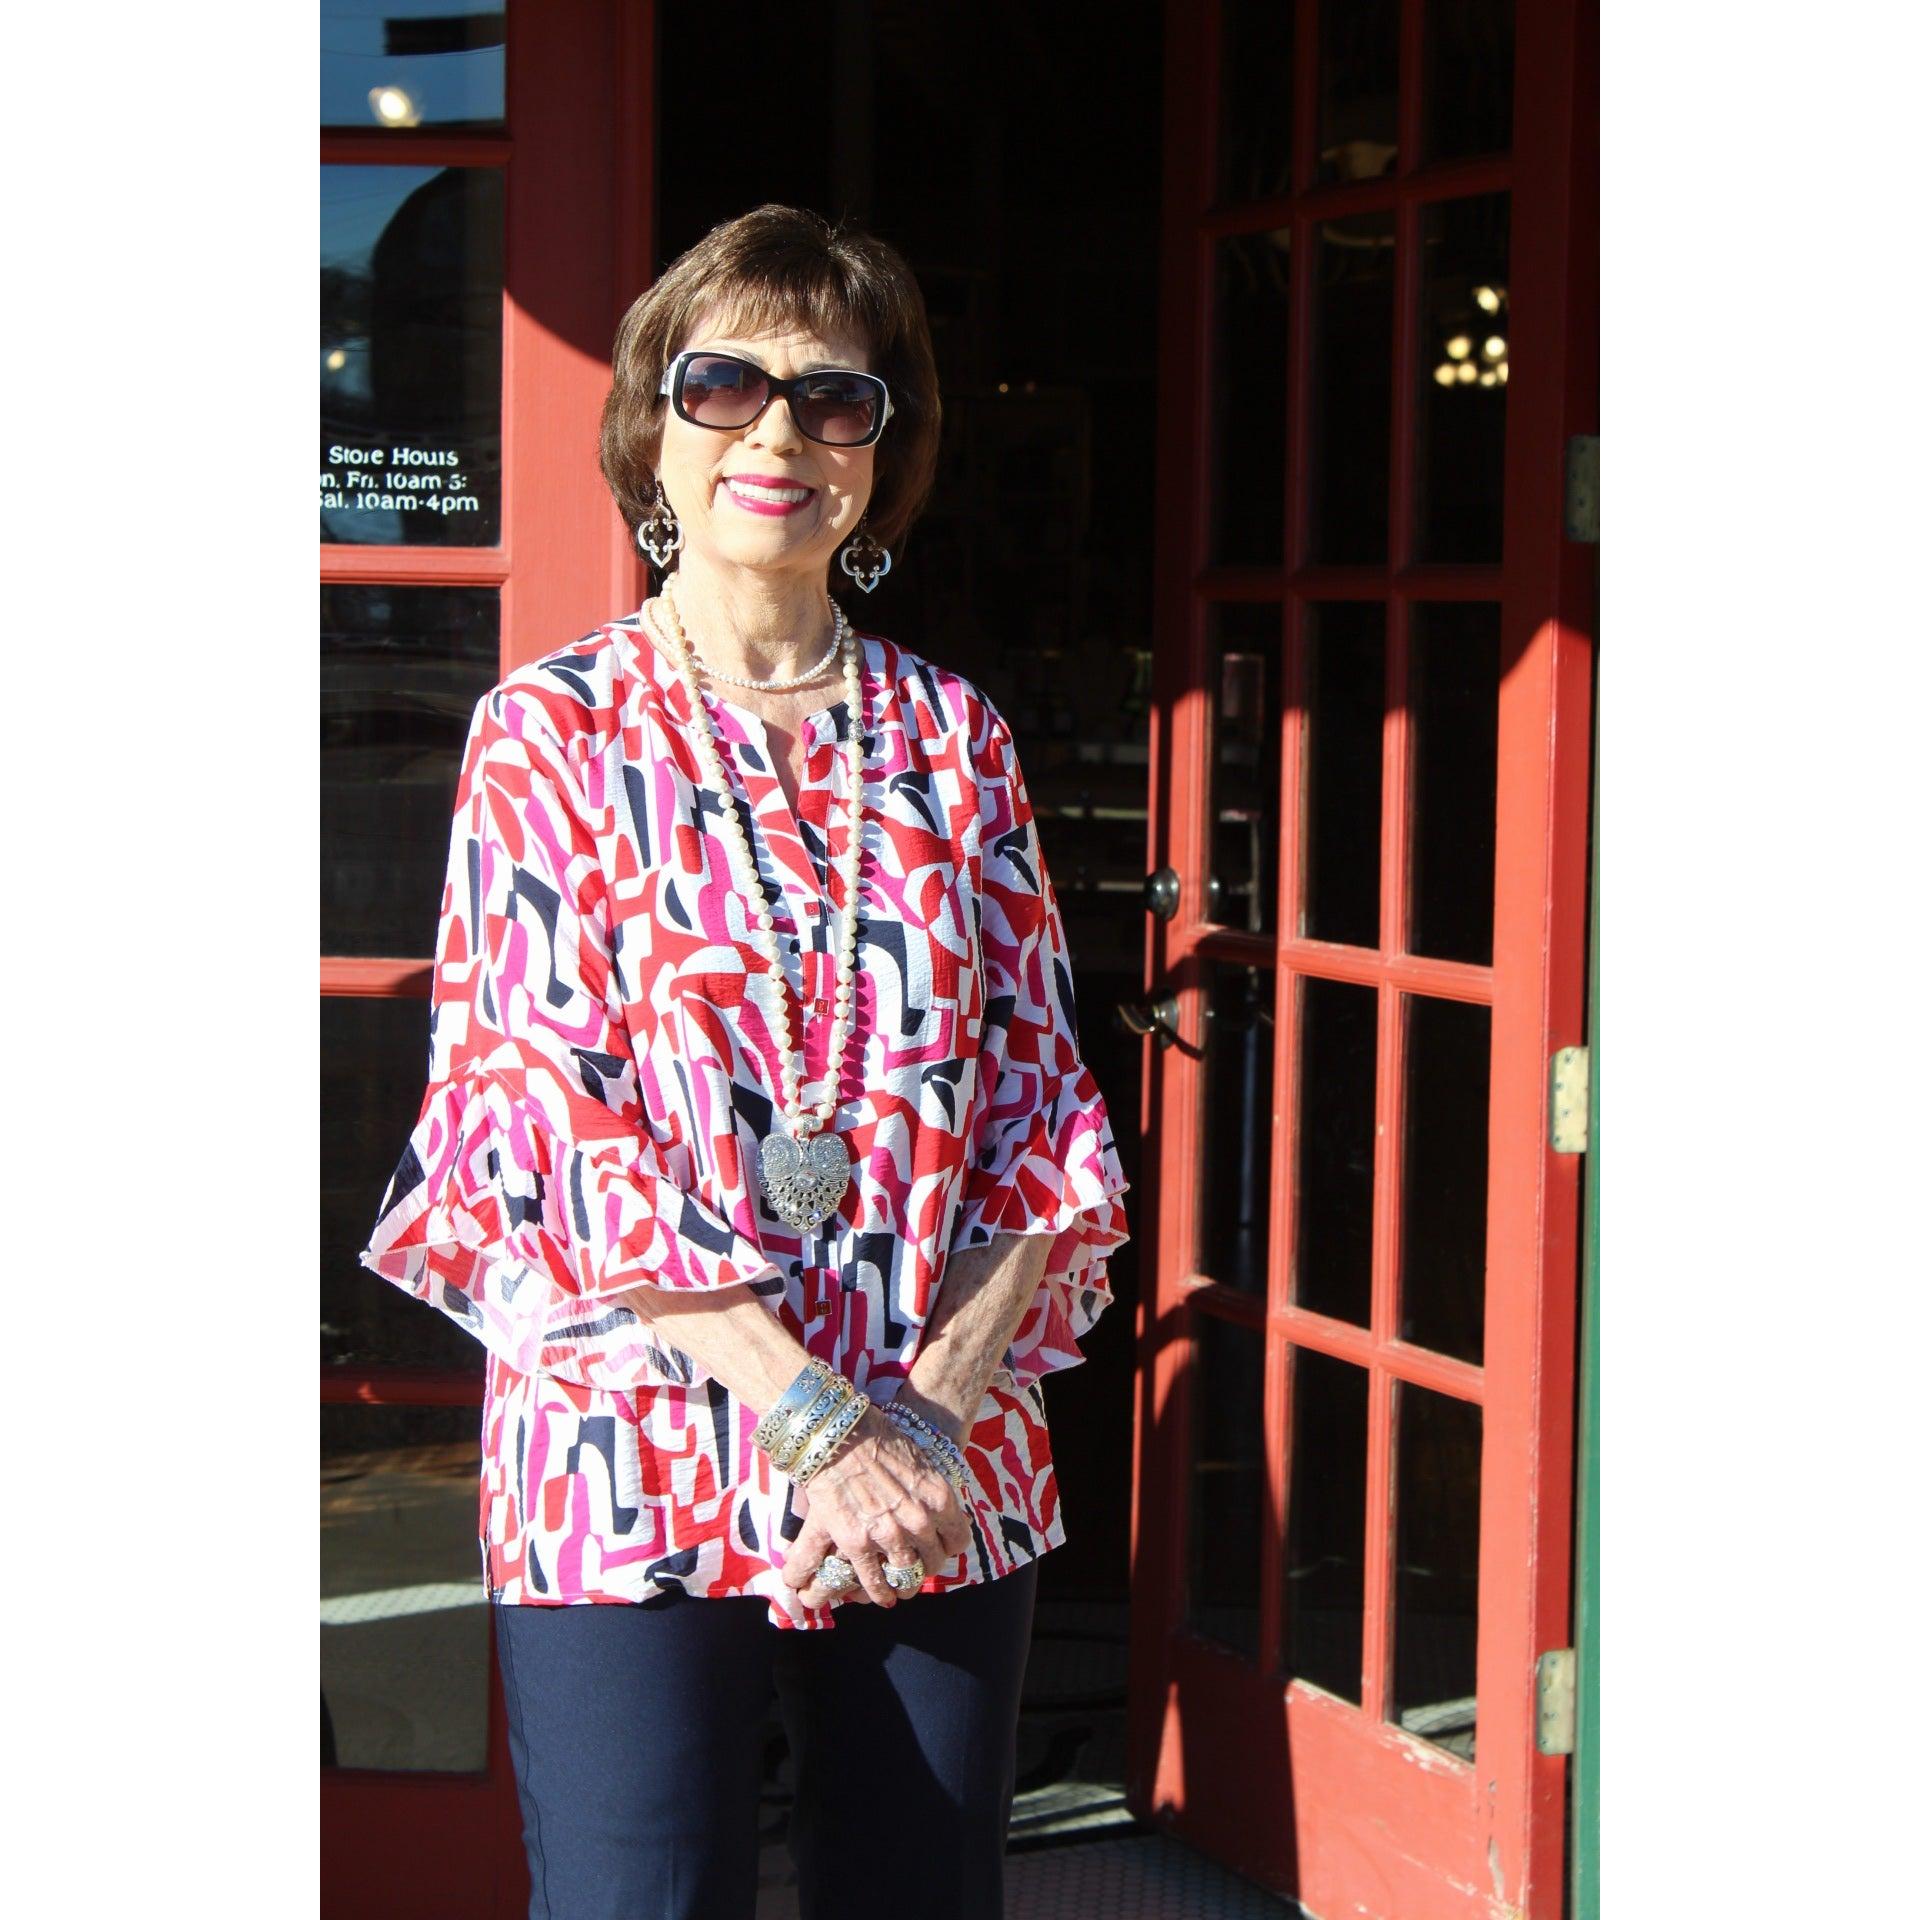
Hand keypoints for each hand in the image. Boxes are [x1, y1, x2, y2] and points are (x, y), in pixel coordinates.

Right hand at [782, 1407, 972, 1609]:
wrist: (839, 1434)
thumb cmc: (877, 1438)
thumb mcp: (919, 1462)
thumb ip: (927, 1492)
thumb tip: (931, 1510)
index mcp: (939, 1498)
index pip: (958, 1540)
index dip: (948, 1546)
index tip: (939, 1547)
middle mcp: (920, 1521)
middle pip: (934, 1562)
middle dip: (926, 1567)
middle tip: (917, 1567)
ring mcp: (889, 1535)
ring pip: (907, 1576)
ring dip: (905, 1585)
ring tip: (900, 1589)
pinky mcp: (858, 1544)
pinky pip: (875, 1581)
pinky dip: (878, 1592)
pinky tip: (881, 1596)